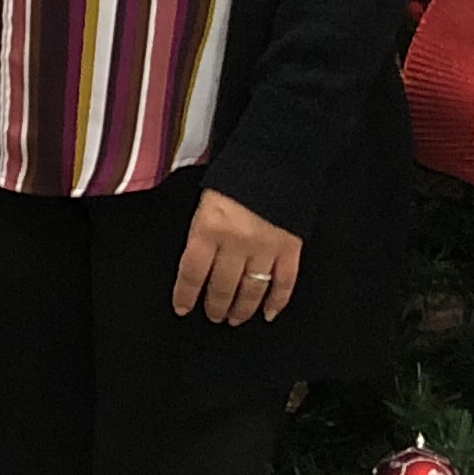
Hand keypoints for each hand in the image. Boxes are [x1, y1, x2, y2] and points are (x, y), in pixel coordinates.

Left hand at [173, 187, 301, 326]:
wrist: (278, 156)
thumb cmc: (237, 174)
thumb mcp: (207, 199)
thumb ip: (202, 230)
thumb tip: (197, 261)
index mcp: (210, 228)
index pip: (193, 272)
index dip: (186, 295)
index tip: (182, 309)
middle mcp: (236, 243)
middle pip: (223, 286)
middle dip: (216, 306)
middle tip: (214, 316)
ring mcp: (266, 248)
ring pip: (252, 290)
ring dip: (242, 308)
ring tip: (235, 318)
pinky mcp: (290, 248)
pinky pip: (284, 283)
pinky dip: (277, 301)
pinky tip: (269, 313)